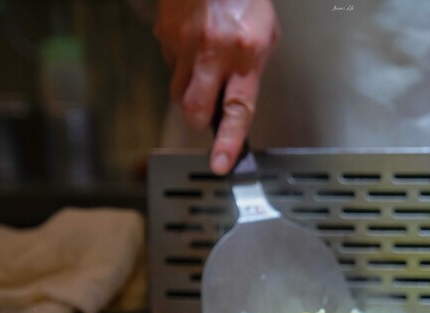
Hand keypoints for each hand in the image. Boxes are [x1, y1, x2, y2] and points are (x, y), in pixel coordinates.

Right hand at [155, 0, 279, 174]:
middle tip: (207, 112)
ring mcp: (185, 42)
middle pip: (193, 109)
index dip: (227, 140)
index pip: (236, 108)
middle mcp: (214, 50)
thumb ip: (251, 71)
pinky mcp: (165, 34)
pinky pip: (170, 65)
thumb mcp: (265, 34)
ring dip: (190, 90)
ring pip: (178, 91)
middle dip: (198, 119)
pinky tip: (193, 45)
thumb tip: (236, 103)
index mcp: (246, 51)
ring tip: (204, 66)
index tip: (220, 162)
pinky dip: (181, 64)